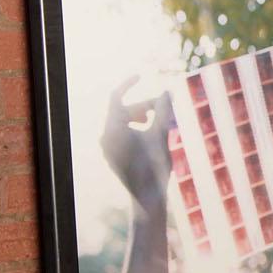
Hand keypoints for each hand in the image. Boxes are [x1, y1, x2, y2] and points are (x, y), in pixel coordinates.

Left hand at [100, 78, 173, 212]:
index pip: (116, 97)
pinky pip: (120, 134)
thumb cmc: (155, 165)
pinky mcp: (111, 155)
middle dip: (143, 105)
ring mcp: (106, 147)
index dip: (128, 84)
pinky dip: (135, 128)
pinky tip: (150, 134)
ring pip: (122, 122)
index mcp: (113, 128)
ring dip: (140, 117)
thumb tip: (167, 91)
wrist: (147, 197)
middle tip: (164, 106)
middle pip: (122, 110)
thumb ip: (163, 110)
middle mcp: (105, 136)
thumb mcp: (161, 133)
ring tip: (157, 121)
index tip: (141, 76)